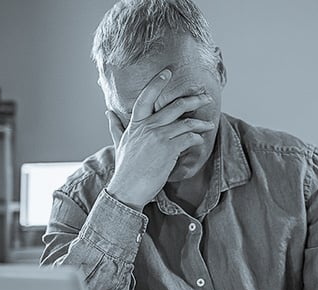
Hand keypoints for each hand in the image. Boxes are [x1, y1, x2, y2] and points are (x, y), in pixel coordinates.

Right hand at [105, 69, 215, 210]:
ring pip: (186, 122)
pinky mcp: (169, 150)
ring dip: (201, 123)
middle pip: (174, 106)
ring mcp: (158, 137)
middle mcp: (148, 127)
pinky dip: (197, 138)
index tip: (168, 72)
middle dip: (194, 100)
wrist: (127, 189)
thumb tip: (108, 112)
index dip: (157, 83)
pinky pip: (188, 138)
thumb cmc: (125, 169)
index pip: (146, 97)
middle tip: (206, 98)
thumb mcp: (119, 144)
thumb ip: (116, 126)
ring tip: (210, 124)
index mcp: (136, 124)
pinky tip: (200, 141)